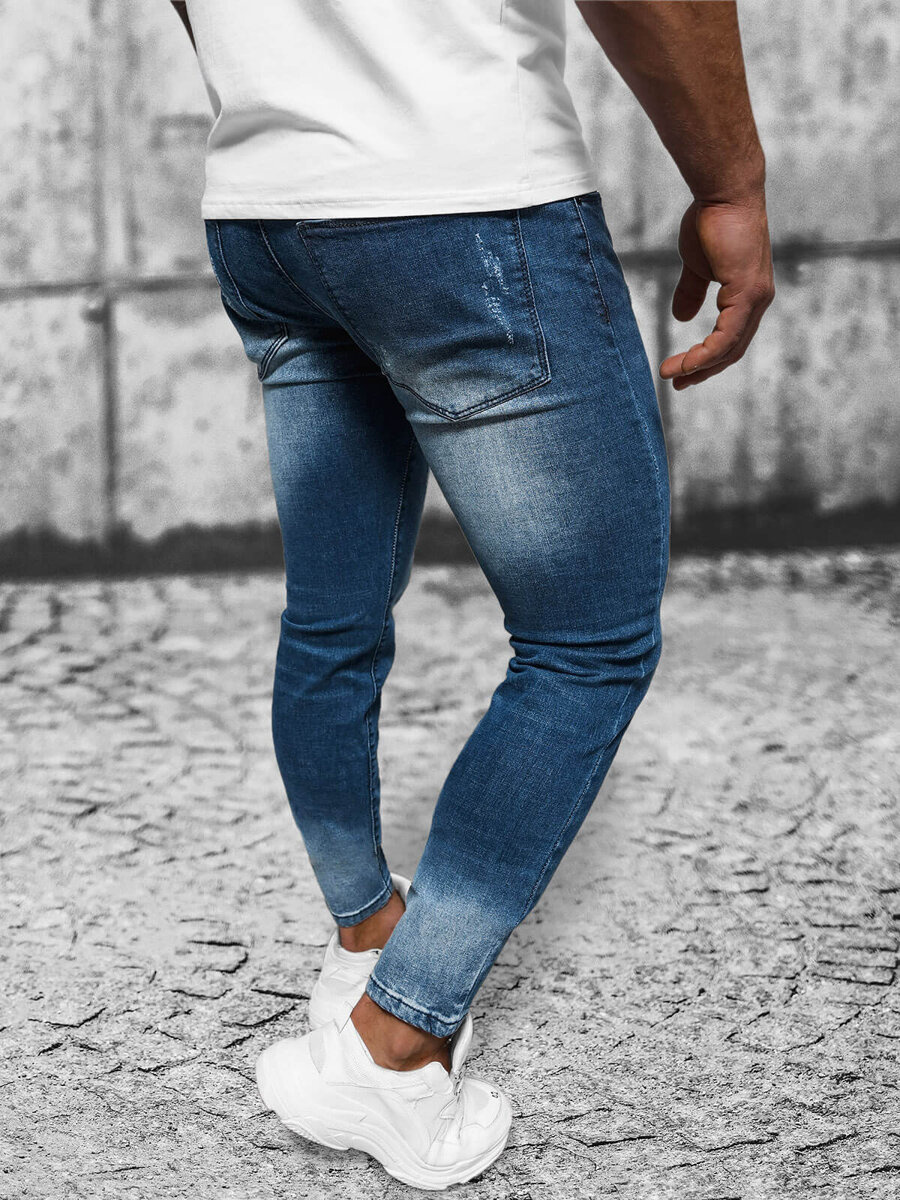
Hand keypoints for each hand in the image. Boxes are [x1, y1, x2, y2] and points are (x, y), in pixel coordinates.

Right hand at [659, 195, 774, 389]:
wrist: (724, 193)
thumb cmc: (712, 221)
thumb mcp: (697, 265)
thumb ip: (692, 292)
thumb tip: (681, 317)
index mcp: (748, 295)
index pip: (731, 338)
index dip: (706, 358)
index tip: (680, 370)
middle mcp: (758, 301)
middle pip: (733, 350)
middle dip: (703, 370)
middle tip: (676, 384)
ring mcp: (756, 298)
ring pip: (730, 348)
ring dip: (699, 366)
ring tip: (672, 375)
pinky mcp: (748, 293)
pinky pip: (726, 337)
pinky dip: (705, 354)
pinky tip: (685, 363)